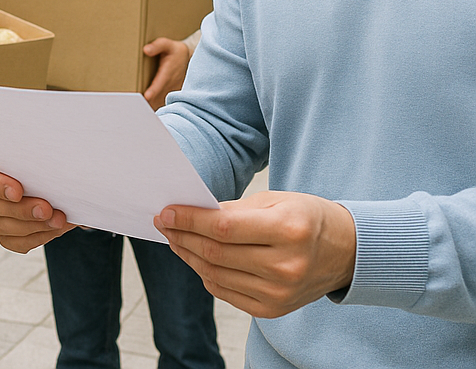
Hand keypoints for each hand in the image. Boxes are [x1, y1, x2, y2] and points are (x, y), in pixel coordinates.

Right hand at [0, 156, 73, 253]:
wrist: (58, 183)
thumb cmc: (49, 163)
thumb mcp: (44, 157)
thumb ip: (41, 160)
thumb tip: (54, 167)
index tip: (18, 191)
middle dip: (22, 210)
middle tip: (47, 209)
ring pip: (1, 227)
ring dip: (33, 225)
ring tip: (58, 220)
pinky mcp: (6, 235)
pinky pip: (15, 242)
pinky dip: (37, 237)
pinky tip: (54, 228)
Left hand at [141, 37, 191, 110]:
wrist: (188, 59)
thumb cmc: (174, 51)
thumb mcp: (167, 44)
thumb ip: (157, 46)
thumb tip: (146, 49)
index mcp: (168, 72)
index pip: (160, 83)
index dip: (154, 90)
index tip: (146, 96)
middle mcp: (170, 84)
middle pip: (158, 96)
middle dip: (148, 101)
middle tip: (135, 106)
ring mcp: (171, 91)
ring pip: (160, 101)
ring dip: (150, 105)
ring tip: (136, 110)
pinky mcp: (170, 94)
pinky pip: (161, 102)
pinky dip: (153, 106)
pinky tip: (142, 110)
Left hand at [154, 190, 356, 318]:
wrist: (346, 252)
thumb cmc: (306, 217)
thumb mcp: (275, 200)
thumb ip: (233, 209)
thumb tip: (192, 214)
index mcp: (288, 231)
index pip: (224, 228)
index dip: (189, 220)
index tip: (166, 212)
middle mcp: (285, 266)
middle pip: (216, 253)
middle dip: (182, 236)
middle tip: (163, 223)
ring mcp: (280, 293)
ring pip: (216, 275)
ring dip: (188, 255)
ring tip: (175, 238)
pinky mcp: (273, 310)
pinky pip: (226, 292)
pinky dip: (205, 274)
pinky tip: (196, 257)